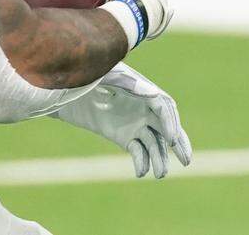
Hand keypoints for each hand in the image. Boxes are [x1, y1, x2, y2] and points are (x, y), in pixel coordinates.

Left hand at [52, 63, 191, 177]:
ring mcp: (134, 123)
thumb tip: (153, 94)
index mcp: (141, 90)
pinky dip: (141, 161)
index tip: (171, 137)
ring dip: (159, 159)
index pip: (164, 106)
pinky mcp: (123, 136)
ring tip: (160, 174)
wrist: (62, 90)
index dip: (170, 122)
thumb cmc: (86, 75)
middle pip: (167, 127)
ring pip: (154, 143)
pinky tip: (141, 172)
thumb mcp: (104, 76)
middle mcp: (143, 108)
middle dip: (178, 144)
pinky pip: (137, 150)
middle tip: (186, 161)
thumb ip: (127, 83)